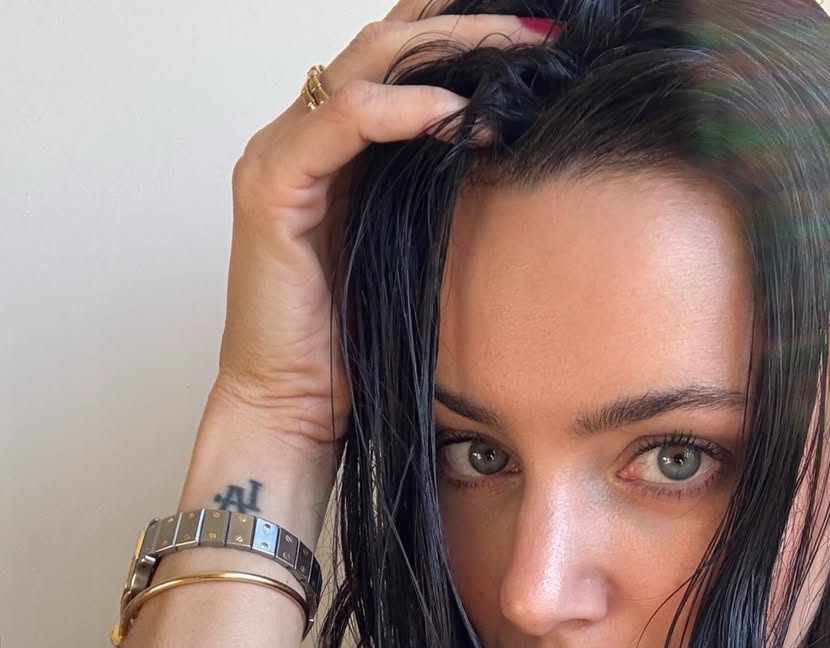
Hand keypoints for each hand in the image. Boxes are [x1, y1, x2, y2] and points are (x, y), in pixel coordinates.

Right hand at [210, 2, 555, 455]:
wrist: (292, 410)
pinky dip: (403, 108)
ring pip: (367, 63)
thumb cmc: (351, 349)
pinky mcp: (271, 188)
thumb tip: (512, 157)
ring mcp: (280, 156)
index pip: (397, 59)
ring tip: (517, 56)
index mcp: (335, 148)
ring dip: (449, 50)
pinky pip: (343, 120)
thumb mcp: (414, 256)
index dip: (464, 36)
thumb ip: (441, 197)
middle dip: (468, 26)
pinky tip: (456, 113)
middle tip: (540, 34)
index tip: (540, 45)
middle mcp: (302, 136)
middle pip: (386, 42)